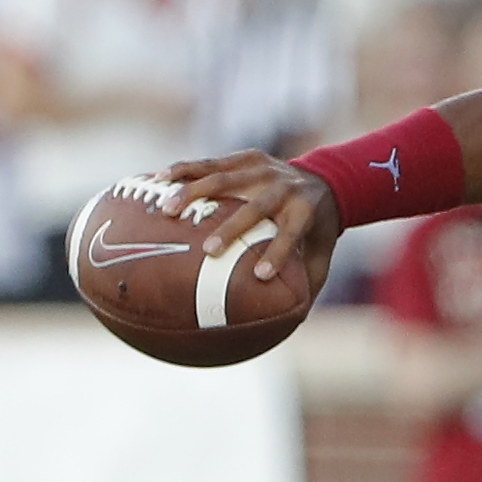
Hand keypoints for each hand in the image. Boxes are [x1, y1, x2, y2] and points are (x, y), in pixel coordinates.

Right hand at [159, 150, 339, 295]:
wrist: (326, 180)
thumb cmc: (315, 230)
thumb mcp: (321, 256)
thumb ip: (306, 286)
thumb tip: (288, 325)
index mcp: (305, 212)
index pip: (292, 234)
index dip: (277, 253)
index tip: (260, 276)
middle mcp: (285, 188)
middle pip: (257, 206)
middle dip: (233, 227)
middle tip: (208, 249)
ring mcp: (265, 169)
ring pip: (226, 177)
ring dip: (194, 192)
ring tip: (166, 210)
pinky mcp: (247, 157)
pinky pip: (211, 162)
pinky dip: (183, 171)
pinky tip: (156, 181)